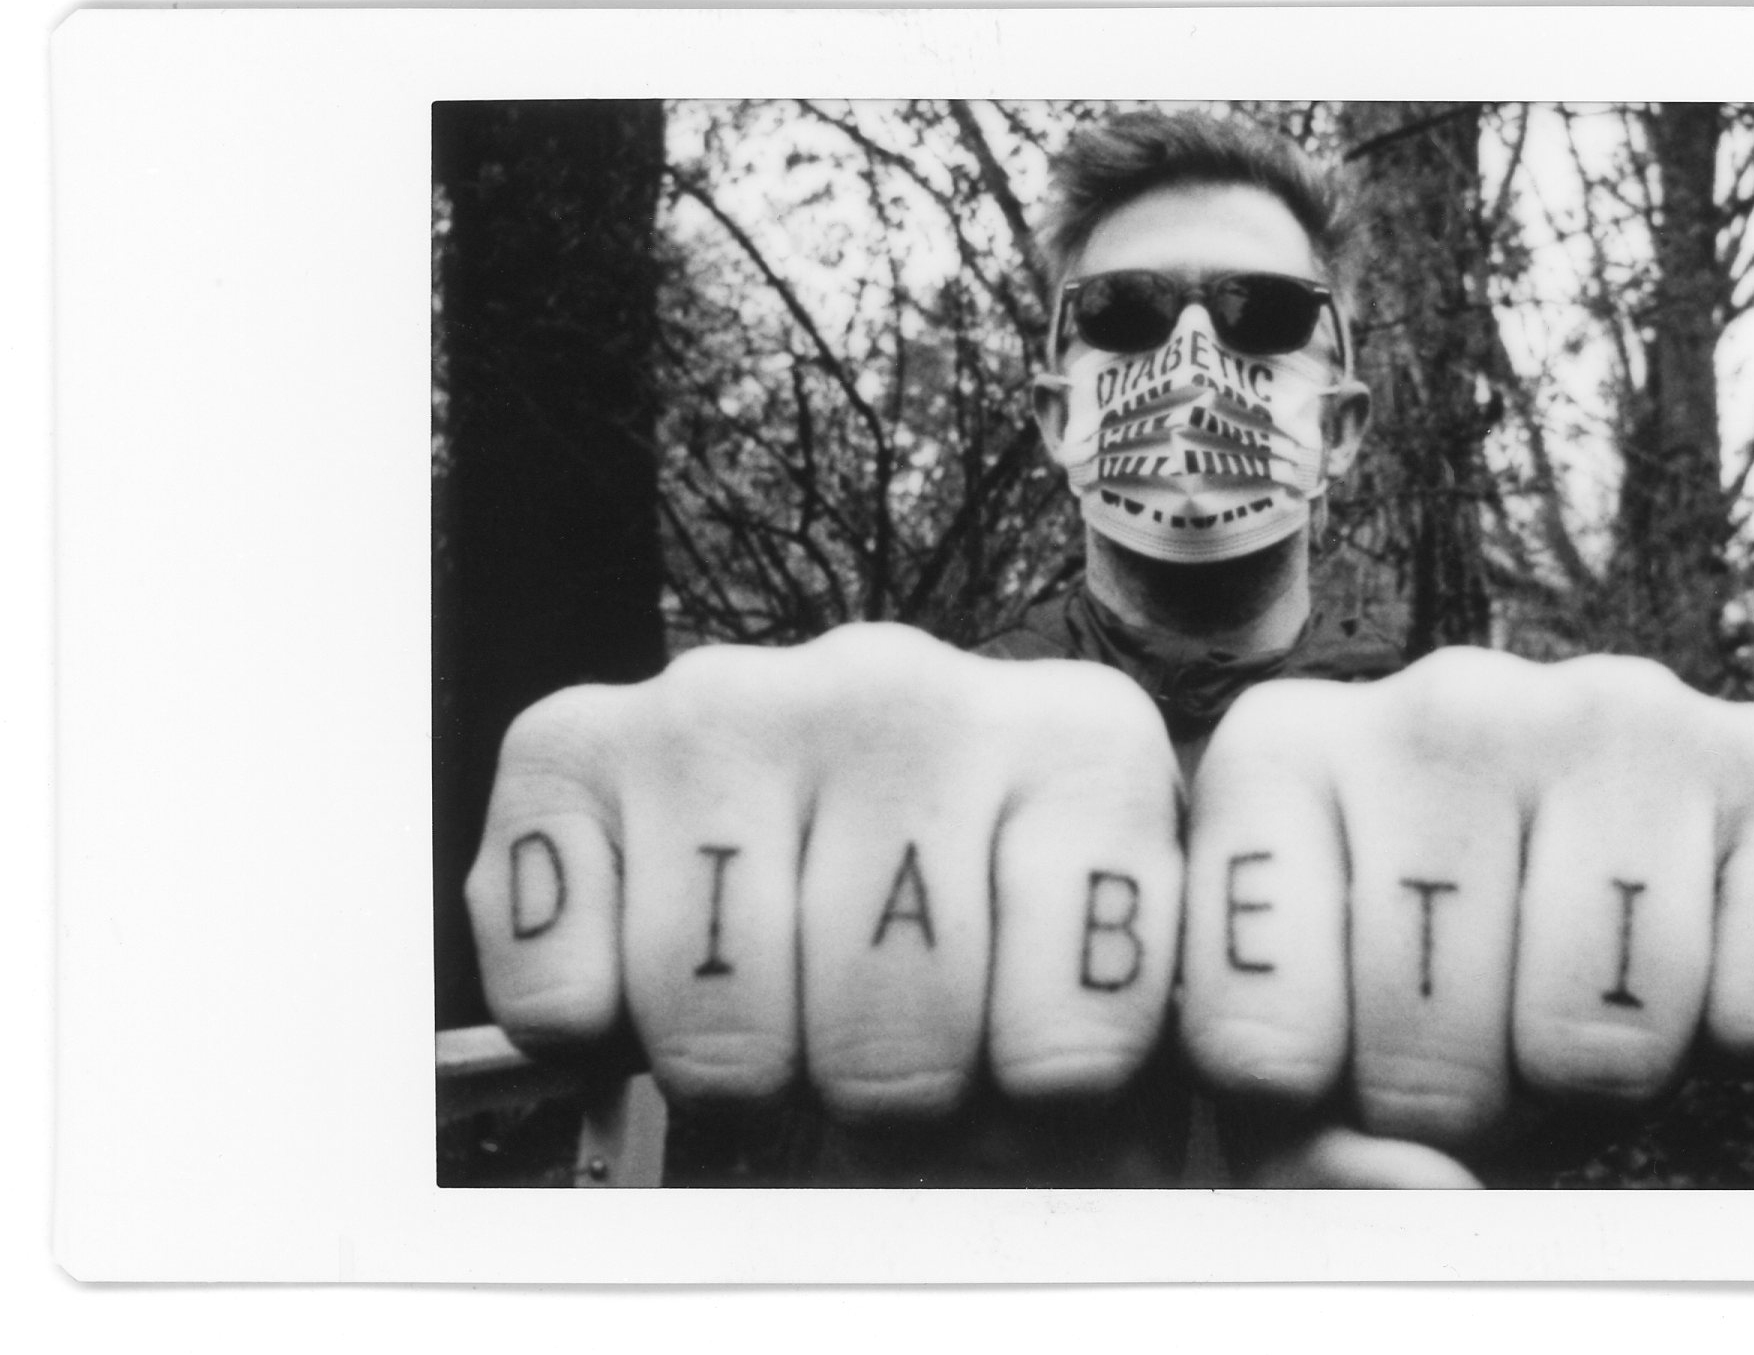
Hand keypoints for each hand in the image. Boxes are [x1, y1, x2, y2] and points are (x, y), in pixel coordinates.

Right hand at [464, 623, 1184, 1133]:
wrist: (847, 792)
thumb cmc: (989, 906)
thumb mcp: (1102, 964)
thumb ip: (1129, 1049)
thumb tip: (1138, 1120)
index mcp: (1083, 743)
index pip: (1072, 1046)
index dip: (1035, 1113)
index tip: (1024, 1071)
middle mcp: (905, 688)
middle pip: (894, 1041)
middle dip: (885, 1096)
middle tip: (884, 1051)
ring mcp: (732, 702)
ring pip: (725, 1027)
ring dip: (743, 1068)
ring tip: (780, 1010)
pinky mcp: (575, 745)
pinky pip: (558, 984)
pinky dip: (585, 1025)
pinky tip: (646, 975)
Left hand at [1179, 648, 1753, 1185]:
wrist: (1582, 866)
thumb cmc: (1411, 962)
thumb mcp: (1300, 1045)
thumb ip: (1297, 1142)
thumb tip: (1417, 1182)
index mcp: (1281, 752)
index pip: (1260, 1034)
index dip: (1309, 1105)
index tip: (1330, 1062)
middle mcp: (1445, 702)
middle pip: (1427, 1038)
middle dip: (1457, 1100)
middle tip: (1475, 1043)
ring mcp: (1617, 713)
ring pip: (1600, 1031)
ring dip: (1597, 1077)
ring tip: (1573, 1007)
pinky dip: (1742, 1044)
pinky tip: (1693, 975)